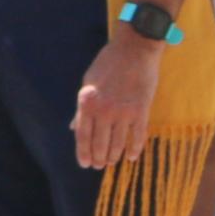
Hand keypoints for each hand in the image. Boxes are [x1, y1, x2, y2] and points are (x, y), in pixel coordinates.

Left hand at [71, 35, 163, 171]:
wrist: (135, 49)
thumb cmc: (108, 63)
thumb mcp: (87, 83)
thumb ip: (81, 108)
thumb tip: (73, 128)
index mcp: (87, 103)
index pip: (82, 135)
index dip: (83, 153)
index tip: (85, 164)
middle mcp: (103, 110)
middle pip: (100, 143)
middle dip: (99, 158)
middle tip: (99, 166)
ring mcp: (123, 112)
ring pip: (118, 143)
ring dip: (114, 156)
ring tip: (112, 162)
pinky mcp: (141, 110)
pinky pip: (138, 136)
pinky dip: (135, 149)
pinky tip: (132, 156)